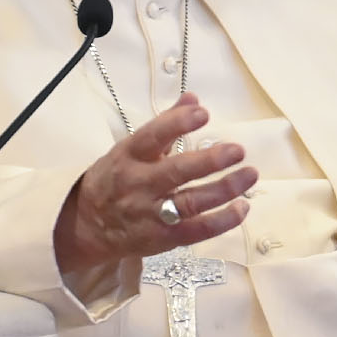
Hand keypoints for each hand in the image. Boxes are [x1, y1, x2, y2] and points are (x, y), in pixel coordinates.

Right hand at [54, 94, 257, 272]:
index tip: (203, 113)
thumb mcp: (132, 148)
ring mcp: (151, 214)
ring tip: (249, 174)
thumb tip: (193, 98)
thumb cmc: (116, 179)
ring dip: (224, 189)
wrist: (88, 226)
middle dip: (208, 161)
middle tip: (237, 150)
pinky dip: (222, 221)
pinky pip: (197, 231)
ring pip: (190, 202)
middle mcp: (138, 185)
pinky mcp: (163, 239)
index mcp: (129, 156)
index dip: (177, 124)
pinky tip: (242, 208)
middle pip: (175, 173)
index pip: (151, 136)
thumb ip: (166, 124)